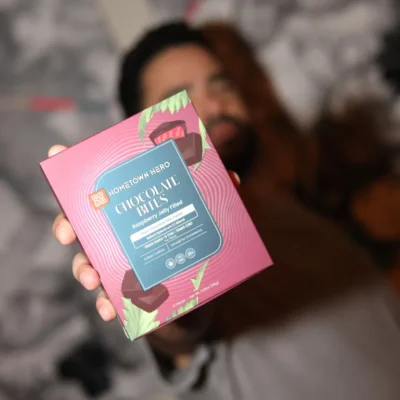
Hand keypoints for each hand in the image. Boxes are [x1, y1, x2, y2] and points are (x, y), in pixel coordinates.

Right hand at [49, 144, 239, 321]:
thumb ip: (219, 198)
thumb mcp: (212, 218)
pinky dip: (105, 303)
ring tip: (92, 278)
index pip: (105, 184)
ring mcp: (120, 260)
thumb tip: (231, 178)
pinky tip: (108, 310)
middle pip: (84, 221)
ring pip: (89, 260)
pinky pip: (108, 296)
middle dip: (68, 224)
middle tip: (68, 232)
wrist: (203, 292)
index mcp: (136, 206)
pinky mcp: (127, 290)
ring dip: (83, 268)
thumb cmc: (201, 244)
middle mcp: (121, 230)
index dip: (80, 167)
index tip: (55, 155)